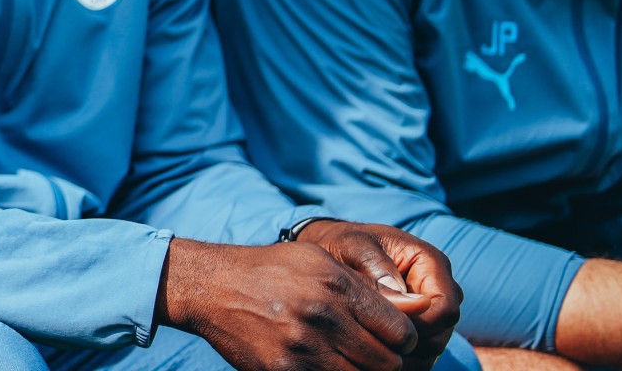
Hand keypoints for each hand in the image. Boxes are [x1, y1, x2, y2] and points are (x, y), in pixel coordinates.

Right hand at [156, 237, 421, 370]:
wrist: (213, 286)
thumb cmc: (271, 270)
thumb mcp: (318, 260)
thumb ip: (362, 286)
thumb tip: (408, 313)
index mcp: (337, 286)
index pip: (402, 332)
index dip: (404, 340)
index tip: (393, 339)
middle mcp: (323, 317)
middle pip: (387, 364)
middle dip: (387, 362)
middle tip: (372, 355)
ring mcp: (303, 348)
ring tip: (349, 360)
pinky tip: (324, 363)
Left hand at [297, 220, 461, 370]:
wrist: (333, 250)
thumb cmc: (344, 244)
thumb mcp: (354, 245)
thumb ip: (376, 266)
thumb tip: (403, 299)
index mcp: (432, 263)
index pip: (445, 309)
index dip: (420, 326)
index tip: (383, 328)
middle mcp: (439, 289)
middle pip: (442, 334)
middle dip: (410, 345)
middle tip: (371, 346)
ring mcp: (431, 310)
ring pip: (431, 348)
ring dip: (404, 356)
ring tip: (366, 351)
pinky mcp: (419, 326)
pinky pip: (419, 354)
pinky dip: (398, 358)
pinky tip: (370, 356)